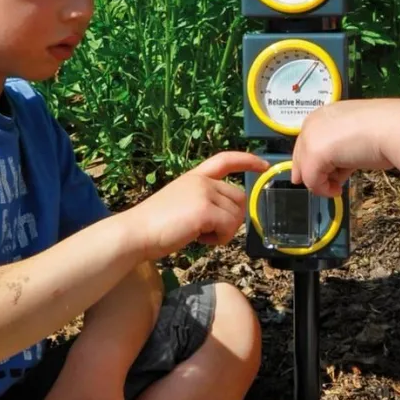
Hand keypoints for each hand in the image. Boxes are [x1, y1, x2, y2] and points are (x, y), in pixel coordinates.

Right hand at [132, 150, 269, 258]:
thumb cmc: (154, 226)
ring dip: (223, 231)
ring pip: (236, 215)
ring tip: (199, 235)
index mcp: (194, 177)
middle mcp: (201, 181)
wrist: (136, 233)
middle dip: (231, 218)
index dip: (247, 161)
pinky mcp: (205, 211)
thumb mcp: (181, 204)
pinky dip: (219, 239)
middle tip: (209, 232)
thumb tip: (226, 216)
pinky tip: (200, 240)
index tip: (263, 165)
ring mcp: (204, 194)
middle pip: (239, 198)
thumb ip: (203, 202)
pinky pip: (229, 227)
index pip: (225, 160)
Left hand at [291, 100, 394, 195]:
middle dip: (317, 174)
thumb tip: (329, 171)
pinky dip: (324, 190)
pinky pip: (312, 181)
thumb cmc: (383, 131)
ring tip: (341, 182)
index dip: (314, 162)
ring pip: (305, 171)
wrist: (393, 129)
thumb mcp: (354, 138)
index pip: (307, 143)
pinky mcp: (314, 155)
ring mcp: (311, 138)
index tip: (325, 175)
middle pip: (301, 157)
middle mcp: (312, 123)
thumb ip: (337, 149)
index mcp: (322, 115)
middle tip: (333, 185)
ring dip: (323, 182)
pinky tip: (338, 189)